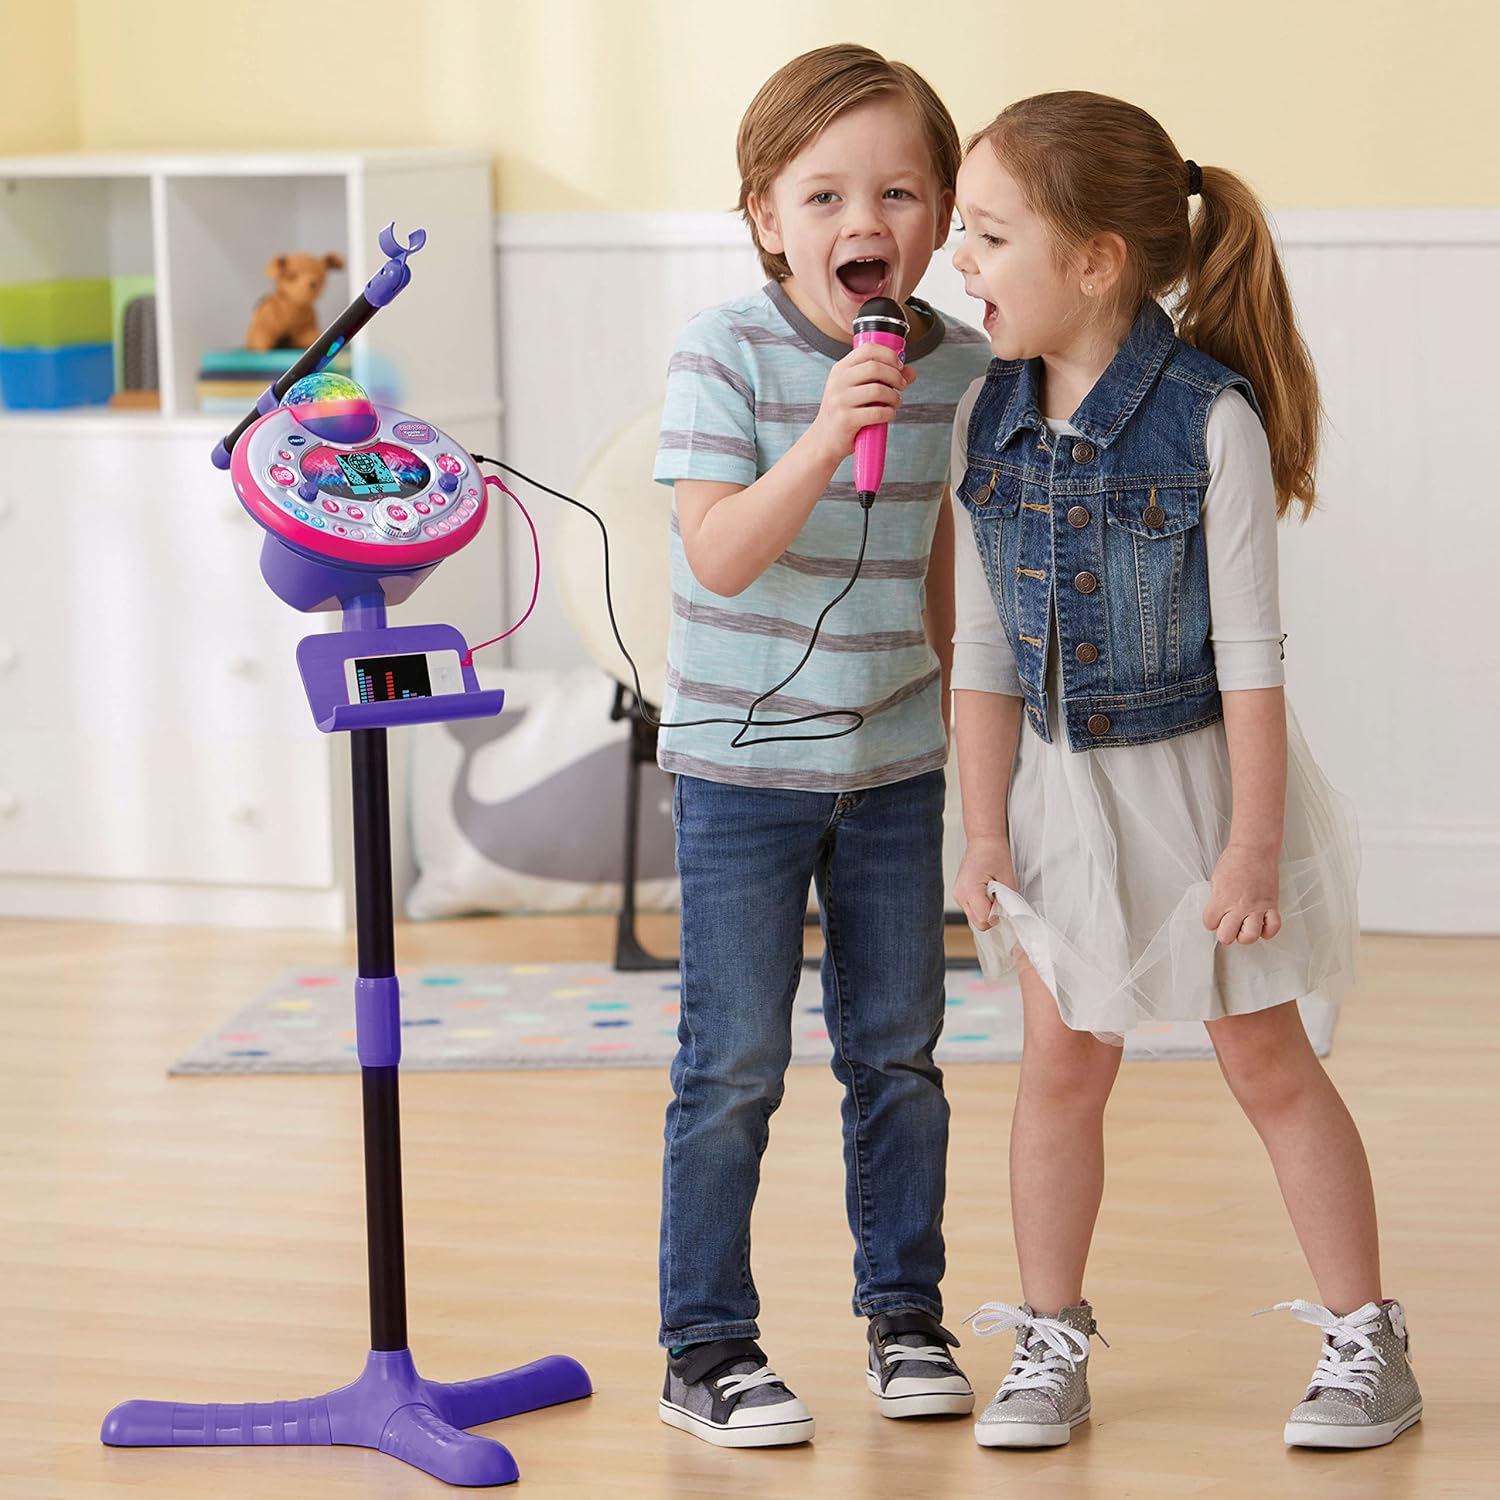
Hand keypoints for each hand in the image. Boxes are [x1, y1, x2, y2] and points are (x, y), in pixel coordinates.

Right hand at [808, 342, 915, 463]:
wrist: (823, 441)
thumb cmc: (844, 414)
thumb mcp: (858, 392)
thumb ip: (882, 379)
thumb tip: (911, 373)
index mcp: (840, 370)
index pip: (867, 350)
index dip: (888, 355)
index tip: (899, 366)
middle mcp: (838, 382)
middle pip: (875, 367)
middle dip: (895, 376)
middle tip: (901, 386)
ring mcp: (840, 400)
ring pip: (878, 390)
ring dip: (894, 397)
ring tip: (896, 403)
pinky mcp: (846, 420)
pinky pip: (877, 412)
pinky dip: (889, 413)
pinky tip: (889, 415)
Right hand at [954, 835, 1016, 931]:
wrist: (983, 840)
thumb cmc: (994, 853)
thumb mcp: (1007, 878)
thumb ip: (1008, 900)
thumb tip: (1009, 915)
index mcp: (969, 890)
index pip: (984, 920)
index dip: (998, 916)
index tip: (1005, 904)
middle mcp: (960, 895)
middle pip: (978, 923)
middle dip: (992, 915)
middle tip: (1000, 898)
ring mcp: (958, 895)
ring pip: (975, 917)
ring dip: (987, 910)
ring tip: (993, 892)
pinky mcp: (960, 894)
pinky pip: (973, 909)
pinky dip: (982, 905)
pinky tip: (986, 892)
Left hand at [1203, 842, 1281, 944]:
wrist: (1255, 849)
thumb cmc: (1234, 860)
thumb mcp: (1216, 880)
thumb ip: (1216, 899)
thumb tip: (1218, 912)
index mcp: (1221, 899)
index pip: (1209, 924)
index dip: (1211, 921)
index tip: (1215, 916)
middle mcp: (1238, 906)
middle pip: (1226, 937)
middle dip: (1225, 934)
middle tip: (1228, 925)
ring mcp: (1256, 907)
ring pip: (1250, 936)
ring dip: (1245, 935)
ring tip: (1244, 927)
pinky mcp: (1271, 905)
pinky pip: (1273, 927)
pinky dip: (1268, 930)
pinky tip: (1261, 924)